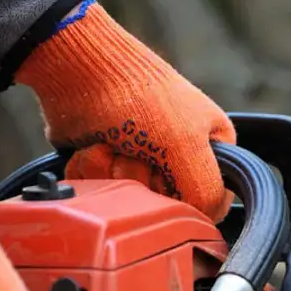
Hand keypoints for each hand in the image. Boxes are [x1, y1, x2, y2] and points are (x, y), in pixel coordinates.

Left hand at [17, 0, 235, 221]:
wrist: (78, 68)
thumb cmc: (140, 97)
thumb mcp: (188, 145)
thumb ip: (207, 192)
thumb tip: (204, 223)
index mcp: (212, 147)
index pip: (208, 203)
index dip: (182, 199)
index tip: (166, 176)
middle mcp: (179, 156)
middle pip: (162, 206)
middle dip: (140, 182)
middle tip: (135, 152)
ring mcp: (140, 160)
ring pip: (127, 201)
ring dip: (112, 174)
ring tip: (111, 143)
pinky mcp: (106, 164)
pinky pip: (99, 191)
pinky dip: (90, 171)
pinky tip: (92, 146)